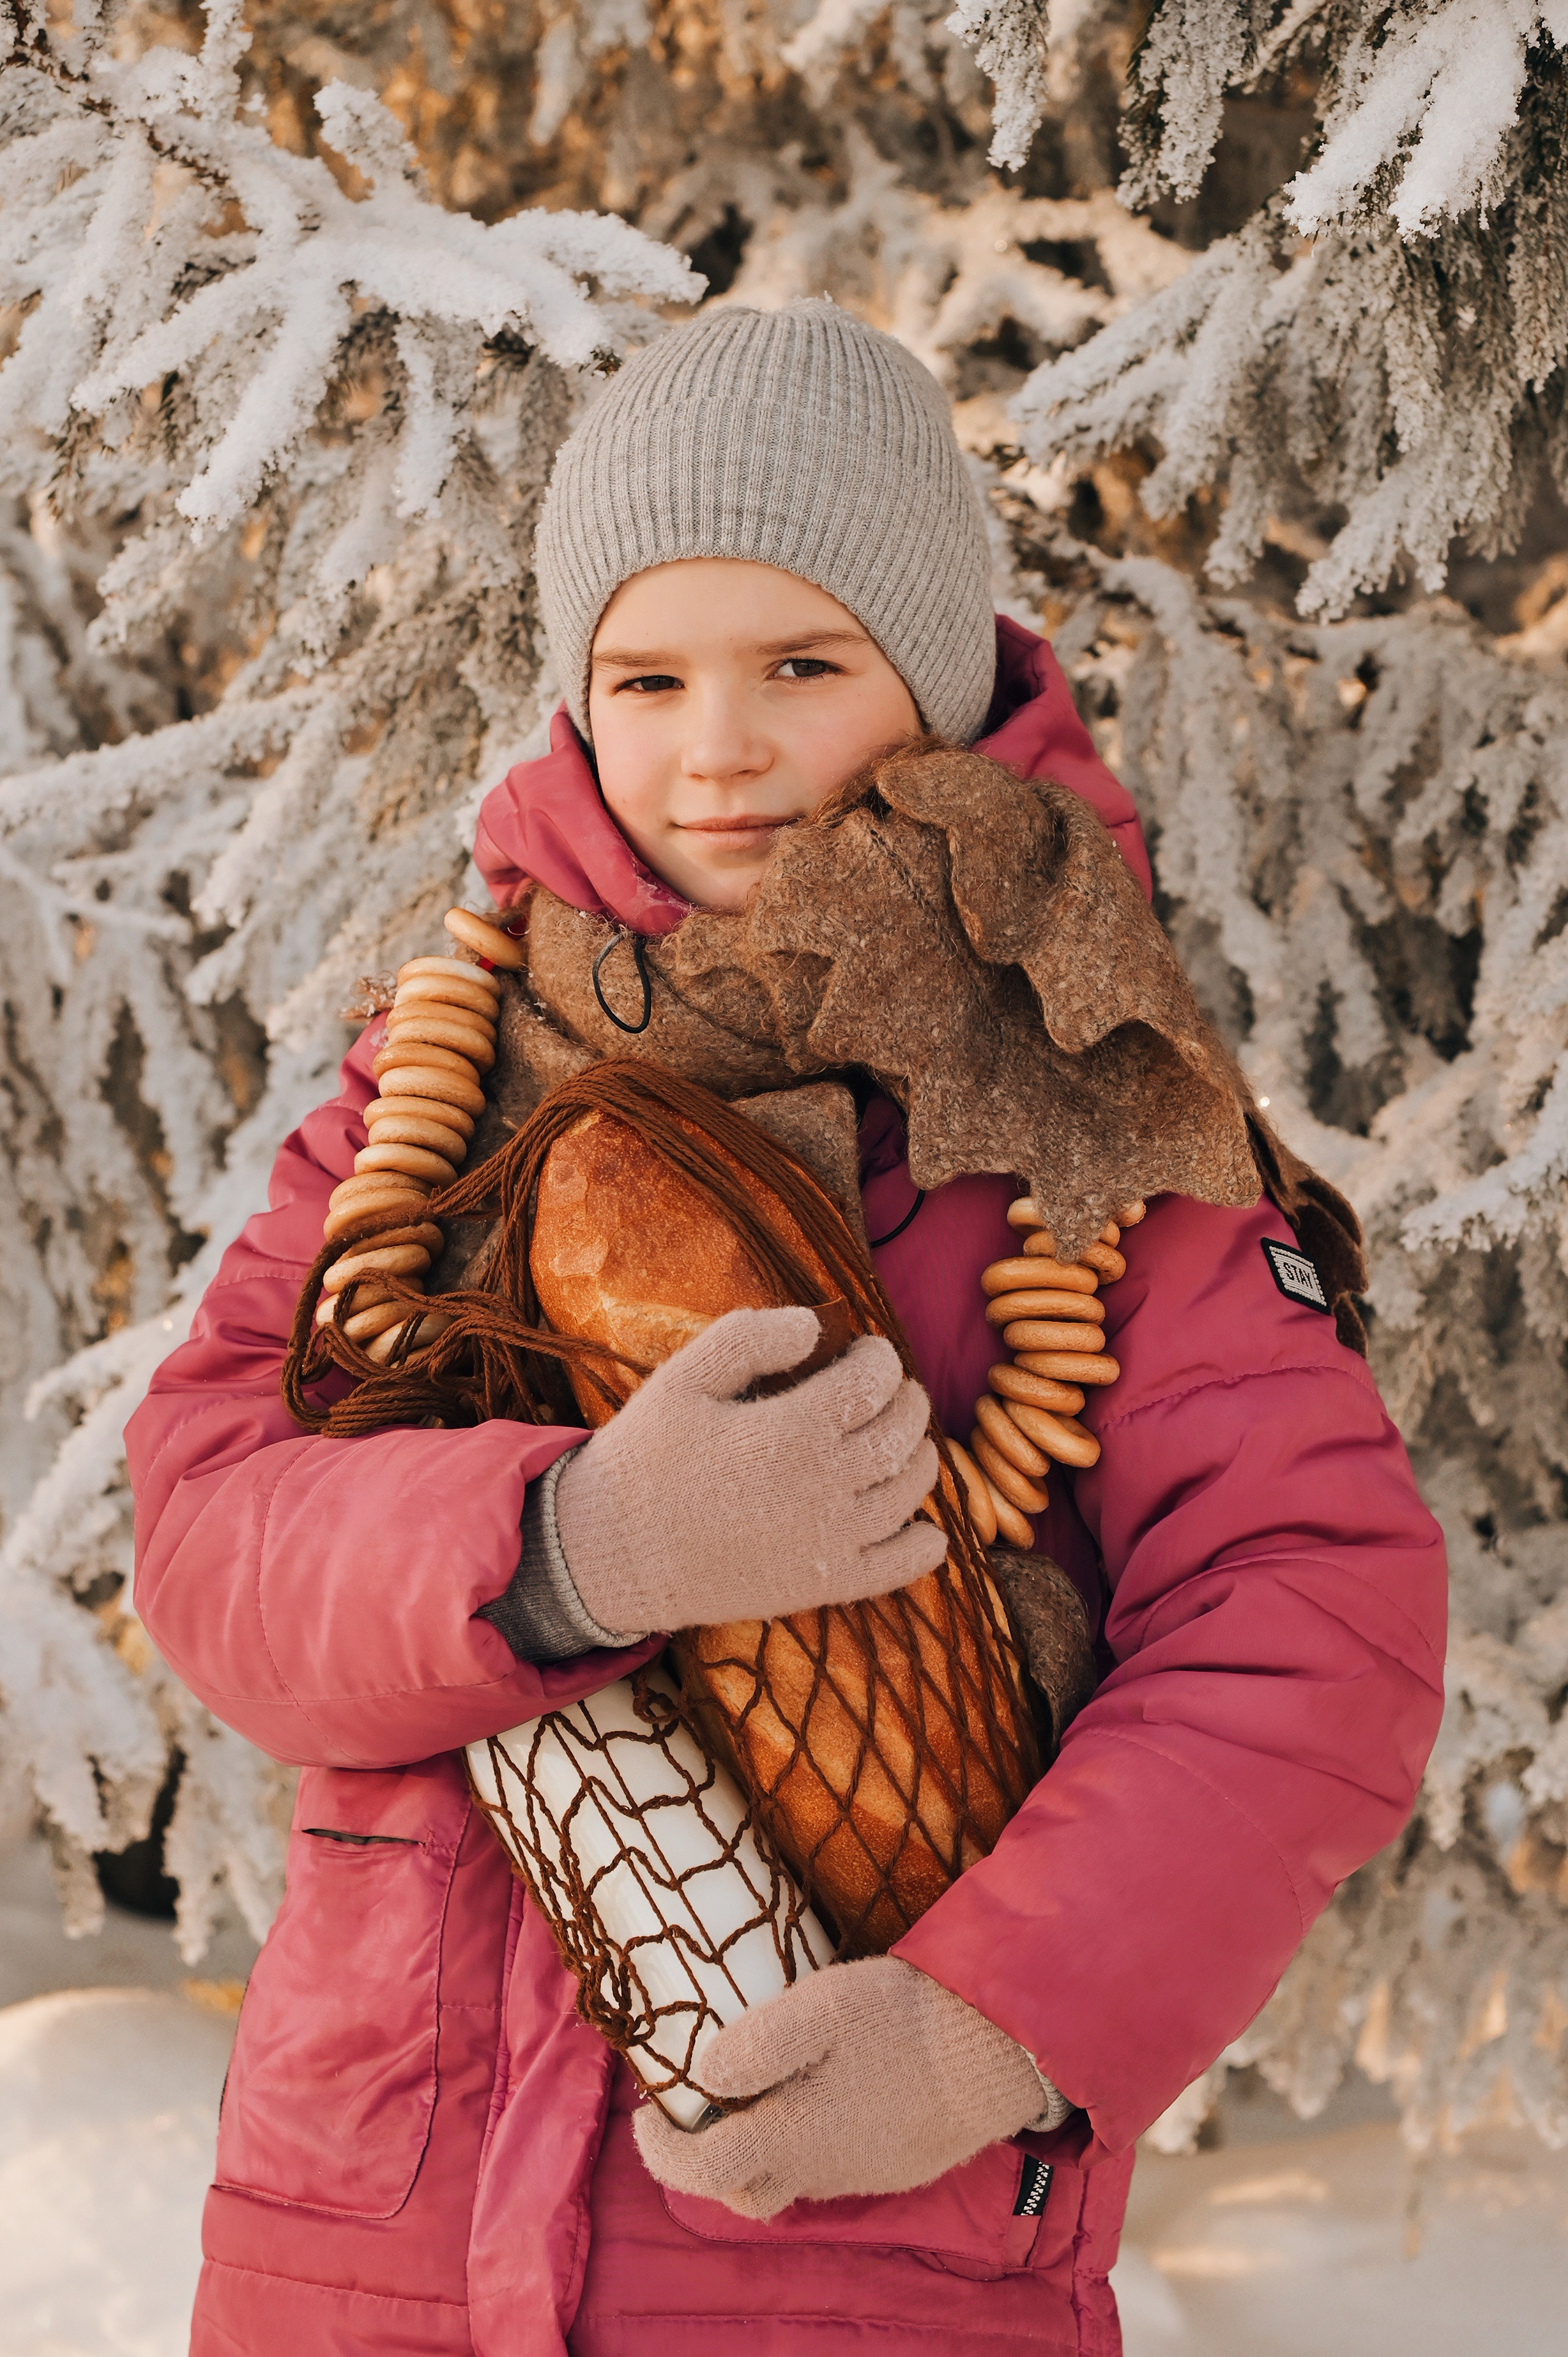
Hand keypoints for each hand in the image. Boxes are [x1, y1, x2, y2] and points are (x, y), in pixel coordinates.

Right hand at [554, 1305, 945, 1637]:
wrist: (612, 1554)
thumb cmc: (645, 1459)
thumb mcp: (681, 1378)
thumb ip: (749, 1338)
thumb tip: (814, 1324)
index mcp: (792, 1430)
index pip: (875, 1381)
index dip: (880, 1357)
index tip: (865, 1351)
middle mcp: (825, 1485)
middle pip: (904, 1431)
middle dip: (906, 1399)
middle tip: (886, 1390)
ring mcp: (830, 1540)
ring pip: (911, 1489)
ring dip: (918, 1456)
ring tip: (895, 1440)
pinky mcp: (825, 1585)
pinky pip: (901, 1566)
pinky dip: (924, 1544)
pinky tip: (920, 1526)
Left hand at [634, 1954, 1068, 2218]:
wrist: (994, 2050)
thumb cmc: (904, 2022)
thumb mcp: (824, 2008)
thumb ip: (758, 2043)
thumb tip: (702, 2076)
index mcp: (791, 2135)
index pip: (702, 2170)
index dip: (661, 2150)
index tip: (648, 2113)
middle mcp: (818, 2169)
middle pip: (740, 2190)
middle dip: (705, 2158)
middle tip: (699, 2105)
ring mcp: (858, 2173)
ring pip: (786, 2182)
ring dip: (756, 2150)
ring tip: (755, 2092)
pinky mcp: (891, 2165)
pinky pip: (828, 2169)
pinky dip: (803, 2142)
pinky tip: (819, 2092)